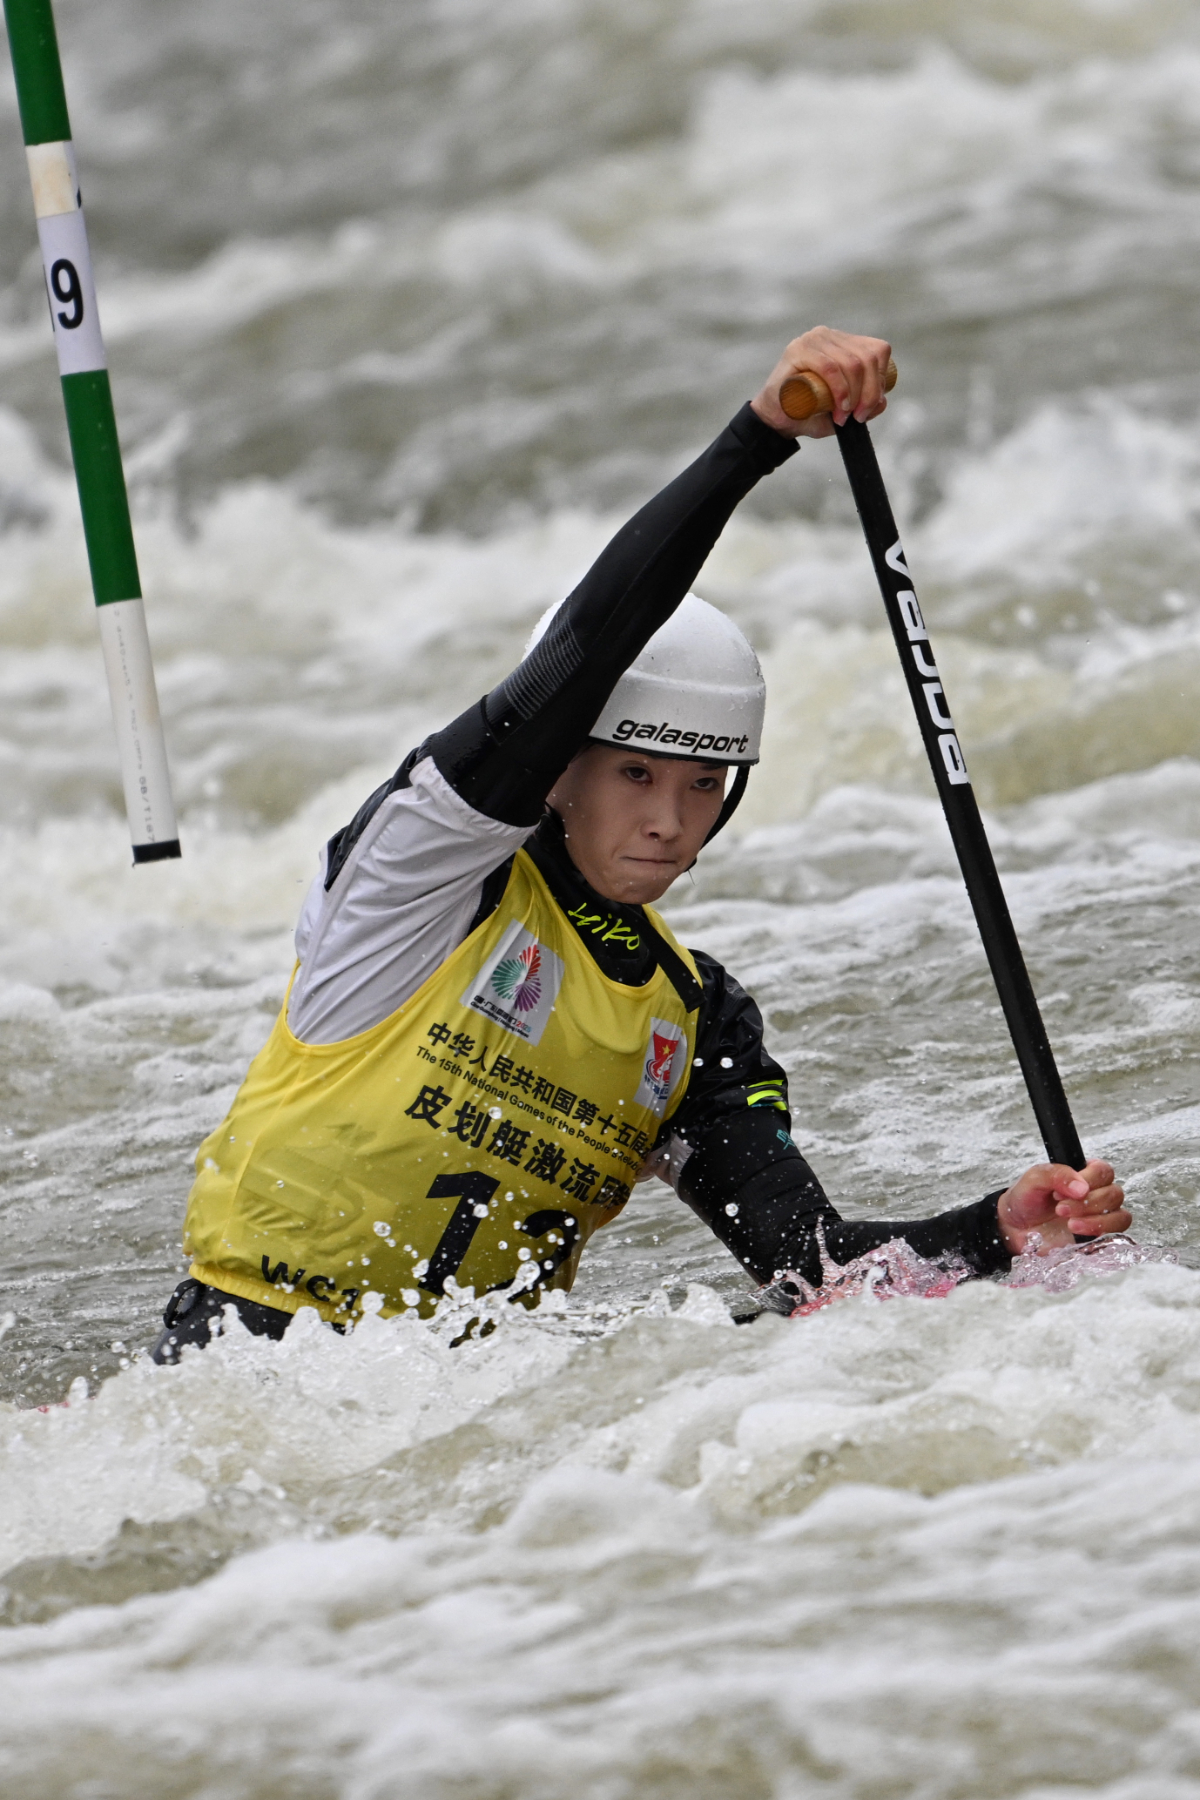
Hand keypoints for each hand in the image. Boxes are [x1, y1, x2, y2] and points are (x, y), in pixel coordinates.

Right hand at [749, 326, 892, 439]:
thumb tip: (883, 401)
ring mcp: (813, 339)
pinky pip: (830, 366)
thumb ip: (864, 406)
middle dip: (869, 392)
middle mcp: (830, 336)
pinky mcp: (798, 350)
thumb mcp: (842, 412)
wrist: (775, 419)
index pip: (877, 351)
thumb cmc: (807, 413)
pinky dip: (840, 389)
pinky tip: (839, 408)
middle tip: (858, 417)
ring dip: (854, 395)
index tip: (868, 408)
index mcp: (844, 343)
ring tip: (844, 417)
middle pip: (867, 358)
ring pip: (852, 363)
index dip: (880, 380)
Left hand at [997, 1159, 1130, 1255]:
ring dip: (1096, 1220)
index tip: (1061, 1192)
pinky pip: (1116, 1235)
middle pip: (1114, 1194)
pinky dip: (1099, 1233)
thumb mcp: (1034, 1179)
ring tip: (1069, 1224)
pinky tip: (1077, 1233)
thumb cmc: (1027, 1199)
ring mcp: (1100, 1216)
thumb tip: (1081, 1187)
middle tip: (1060, 1209)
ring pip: (1120, 1216)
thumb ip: (1057, 1174)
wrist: (1016, 1227)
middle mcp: (1097, 1193)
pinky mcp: (1098, 1236)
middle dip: (1087, 1203)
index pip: (1103, 1171)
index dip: (1088, 1181)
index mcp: (1084, 1174)